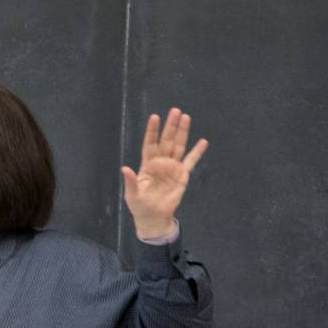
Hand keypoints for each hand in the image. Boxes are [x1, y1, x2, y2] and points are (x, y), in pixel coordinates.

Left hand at [121, 107, 207, 238]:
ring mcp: (172, 168)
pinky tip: (203, 141)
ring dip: (182, 132)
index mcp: (147, 165)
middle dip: (170, 126)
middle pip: (166, 141)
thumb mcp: (132, 194)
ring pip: (178, 146)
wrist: (153, 217)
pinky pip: (191, 161)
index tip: (155, 117)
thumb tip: (124, 168)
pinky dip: (197, 152)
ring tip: (186, 117)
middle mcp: (160, 163)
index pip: (150, 144)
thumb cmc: (140, 205)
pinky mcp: (182, 176)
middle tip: (175, 110)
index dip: (152, 131)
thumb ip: (130, 181)